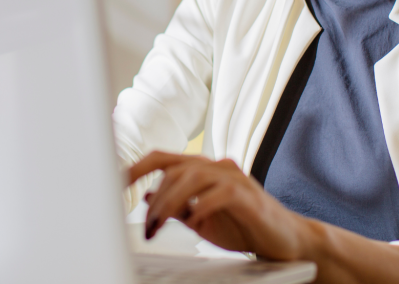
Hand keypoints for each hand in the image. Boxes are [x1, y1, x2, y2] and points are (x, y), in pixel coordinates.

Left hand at [127, 151, 311, 260]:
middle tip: (147, 226)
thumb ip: (175, 206)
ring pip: (192, 176)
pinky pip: (220, 193)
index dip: (135, 168)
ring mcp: (234, 178)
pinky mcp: (249, 195)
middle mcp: (216, 167)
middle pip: (174, 167)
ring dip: (170, 203)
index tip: (114, 183)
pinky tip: (193, 221)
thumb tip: (145, 199)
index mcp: (201, 169)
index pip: (162, 158)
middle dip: (154, 197)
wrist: (284, 240)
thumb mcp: (199, 218)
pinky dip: (201, 206)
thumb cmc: (242, 226)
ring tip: (160, 226)